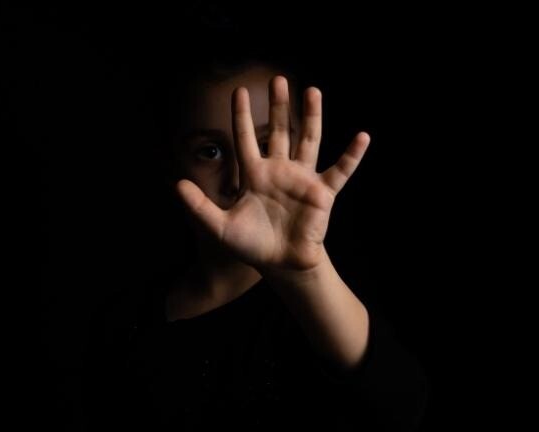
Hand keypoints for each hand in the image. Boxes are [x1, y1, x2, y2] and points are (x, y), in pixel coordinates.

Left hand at [176, 76, 369, 271]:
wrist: (280, 265)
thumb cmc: (251, 246)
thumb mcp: (219, 226)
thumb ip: (198, 206)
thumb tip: (176, 184)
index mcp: (254, 174)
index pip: (245, 137)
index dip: (241, 115)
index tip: (239, 91)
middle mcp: (279, 170)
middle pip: (279, 130)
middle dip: (278, 106)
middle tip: (278, 79)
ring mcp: (302, 178)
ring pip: (308, 140)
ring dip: (311, 116)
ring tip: (312, 91)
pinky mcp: (323, 193)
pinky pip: (340, 170)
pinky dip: (352, 155)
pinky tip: (362, 137)